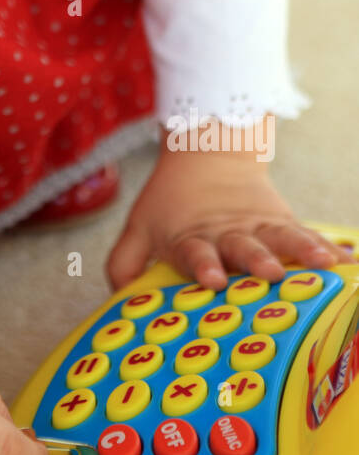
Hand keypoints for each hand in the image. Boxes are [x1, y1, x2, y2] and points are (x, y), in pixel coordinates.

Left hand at [107, 121, 353, 291]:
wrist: (207, 154)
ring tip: (321, 263)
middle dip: (254, 261)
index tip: (213, 279)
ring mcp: (257, 228)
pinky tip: (346, 259)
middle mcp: (226, 235)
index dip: (202, 265)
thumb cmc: (171, 204)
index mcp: (190, 239)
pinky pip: (305, 233)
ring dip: (299, 251)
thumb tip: (118, 301)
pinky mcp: (281, 222)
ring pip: (280, 238)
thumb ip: (125, 263)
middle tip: (269, 273)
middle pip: (241, 247)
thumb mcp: (140, 227)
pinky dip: (325, 246)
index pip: (193, 252)